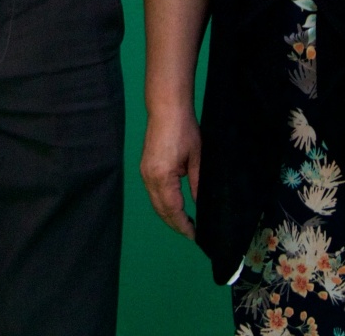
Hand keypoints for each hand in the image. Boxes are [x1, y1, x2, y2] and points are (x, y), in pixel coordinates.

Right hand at [140, 107, 201, 239]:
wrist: (166, 109)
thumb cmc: (184, 130)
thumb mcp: (197, 159)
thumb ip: (198, 185)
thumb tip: (200, 205)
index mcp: (162, 177)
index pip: (173, 209)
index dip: (183, 225)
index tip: (195, 235)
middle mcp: (149, 178)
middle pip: (161, 210)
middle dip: (175, 224)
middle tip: (191, 233)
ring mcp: (144, 173)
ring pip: (155, 203)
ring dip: (168, 215)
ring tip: (184, 223)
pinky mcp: (145, 168)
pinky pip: (153, 193)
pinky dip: (163, 204)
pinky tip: (174, 206)